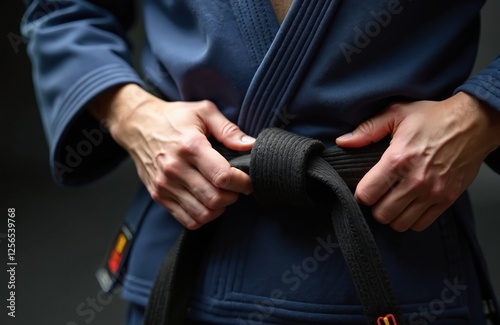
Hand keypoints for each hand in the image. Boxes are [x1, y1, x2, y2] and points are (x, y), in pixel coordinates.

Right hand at [89, 84, 254, 228]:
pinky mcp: (159, 196)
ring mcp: (165, 185)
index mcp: (190, 146)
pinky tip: (208, 202)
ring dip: (220, 208)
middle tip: (236, 186)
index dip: (242, 182)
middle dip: (234, 196)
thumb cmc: (173, 118)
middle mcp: (175, 168)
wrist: (137, 125)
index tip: (247, 179)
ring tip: (222, 194)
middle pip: (215, 199)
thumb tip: (251, 145)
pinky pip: (187, 220)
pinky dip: (204, 216)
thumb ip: (229, 130)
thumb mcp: (204, 112)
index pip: (222, 177)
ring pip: (203, 214)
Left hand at [336, 92, 499, 231]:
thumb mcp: (396, 113)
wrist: (474, 123)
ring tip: (393, 201)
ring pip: (400, 224)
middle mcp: (415, 180)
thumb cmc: (433, 118)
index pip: (367, 194)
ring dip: (392, 215)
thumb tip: (343, 142)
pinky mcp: (446, 199)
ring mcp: (433, 193)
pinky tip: (409, 205)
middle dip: (375, 206)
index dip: (360, 193)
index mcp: (398, 159)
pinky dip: (411, 220)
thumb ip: (367, 130)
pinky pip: (421, 225)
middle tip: (378, 195)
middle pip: (382, 214)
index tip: (364, 187)